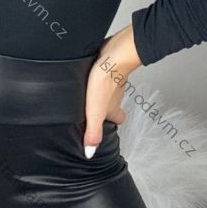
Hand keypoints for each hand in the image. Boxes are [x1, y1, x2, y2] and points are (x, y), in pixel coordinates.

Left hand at [83, 24, 141, 157]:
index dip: (113, 122)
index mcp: (113, 108)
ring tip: (88, 94)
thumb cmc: (105, 81)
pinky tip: (88, 74)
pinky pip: (104, 73)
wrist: (112, 55)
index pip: (118, 119)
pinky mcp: (106, 66)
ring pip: (110, 88)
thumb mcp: (95, 112)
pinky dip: (99, 75)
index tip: (107, 126)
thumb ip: (93, 132)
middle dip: (106, 107)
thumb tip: (90, 152)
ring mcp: (112, 79)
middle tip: (96, 110)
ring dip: (101, 90)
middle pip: (114, 103)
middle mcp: (116, 94)